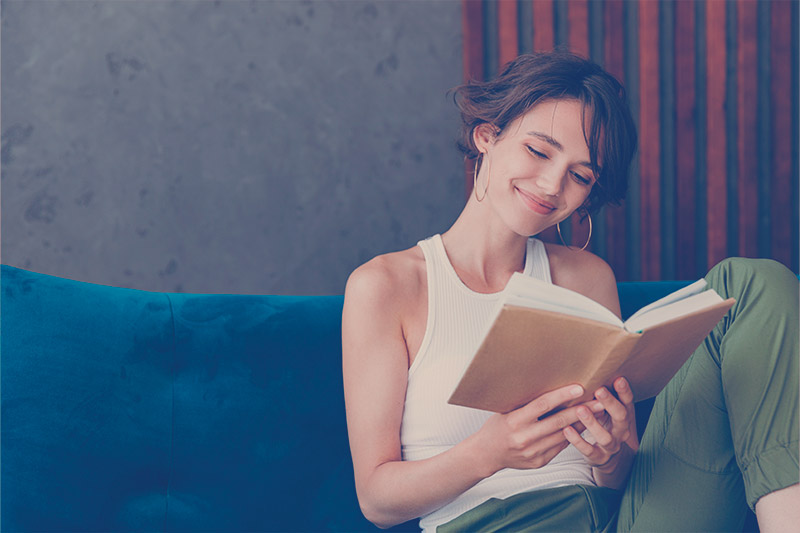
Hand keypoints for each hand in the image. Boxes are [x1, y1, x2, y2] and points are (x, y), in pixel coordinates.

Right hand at [474, 383, 604, 474]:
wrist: (487, 454)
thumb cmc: (496, 427)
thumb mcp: (505, 411)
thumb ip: (525, 404)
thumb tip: (550, 386)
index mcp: (514, 421)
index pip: (542, 405)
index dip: (562, 396)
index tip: (579, 388)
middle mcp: (524, 438)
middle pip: (558, 421)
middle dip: (581, 411)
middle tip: (599, 401)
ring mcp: (532, 452)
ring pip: (563, 435)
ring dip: (581, 424)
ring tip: (596, 413)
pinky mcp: (539, 461)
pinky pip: (559, 446)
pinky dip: (571, 436)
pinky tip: (581, 427)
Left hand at [562, 377, 638, 468]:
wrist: (608, 455)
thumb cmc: (604, 424)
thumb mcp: (607, 410)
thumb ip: (602, 396)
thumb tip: (590, 367)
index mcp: (624, 416)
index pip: (627, 402)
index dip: (624, 392)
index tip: (618, 379)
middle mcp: (621, 430)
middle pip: (620, 417)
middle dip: (610, 403)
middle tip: (599, 390)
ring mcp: (610, 445)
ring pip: (605, 436)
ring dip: (592, 423)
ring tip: (580, 409)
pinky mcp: (598, 457)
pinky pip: (589, 450)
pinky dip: (577, 440)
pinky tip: (566, 429)